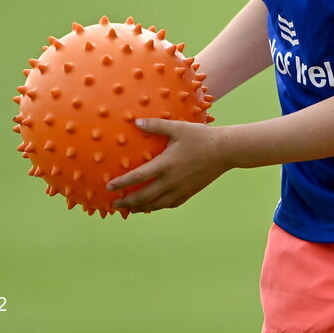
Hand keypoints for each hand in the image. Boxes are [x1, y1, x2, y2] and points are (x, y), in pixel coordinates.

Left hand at [107, 118, 230, 212]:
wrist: (225, 150)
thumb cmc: (200, 136)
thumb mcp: (177, 127)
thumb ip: (155, 126)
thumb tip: (135, 122)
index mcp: (165, 165)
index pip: (138, 177)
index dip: (122, 183)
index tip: (108, 187)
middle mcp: (171, 181)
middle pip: (144, 197)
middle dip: (127, 202)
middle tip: (114, 204)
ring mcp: (180, 189)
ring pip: (156, 204)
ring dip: (140, 208)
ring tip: (130, 209)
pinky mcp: (189, 193)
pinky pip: (170, 204)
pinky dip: (158, 206)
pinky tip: (153, 206)